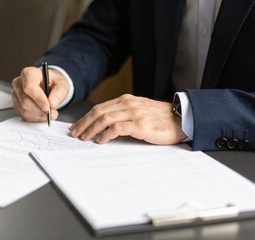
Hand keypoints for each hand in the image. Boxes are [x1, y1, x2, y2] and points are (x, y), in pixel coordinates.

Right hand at [12, 66, 69, 121]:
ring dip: (38, 115)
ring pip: (24, 110)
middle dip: (40, 110)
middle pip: (25, 101)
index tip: (47, 107)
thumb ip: (59, 92)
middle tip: (52, 113)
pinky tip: (42, 115)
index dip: (38, 98)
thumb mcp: (61, 84)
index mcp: (29, 73)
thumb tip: (52, 103)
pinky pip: (24, 115)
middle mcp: (19, 83)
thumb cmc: (52, 82)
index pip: (29, 87)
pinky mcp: (17, 105)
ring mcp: (16, 95)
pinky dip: (35, 118)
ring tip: (50, 114)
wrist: (48, 85)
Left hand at [70, 94, 186, 144]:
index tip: (77, 127)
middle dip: (84, 123)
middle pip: (98, 112)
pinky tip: (100, 141)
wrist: (183, 119)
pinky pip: (117, 128)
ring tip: (84, 138)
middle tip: (75, 134)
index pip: (100, 108)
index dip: (86, 117)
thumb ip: (124, 116)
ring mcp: (134, 113)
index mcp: (126, 100)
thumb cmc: (161, 119)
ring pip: (104, 119)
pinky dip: (105, 134)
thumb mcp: (140, 112)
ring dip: (91, 129)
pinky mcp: (140, 124)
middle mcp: (128, 104)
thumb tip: (105, 128)